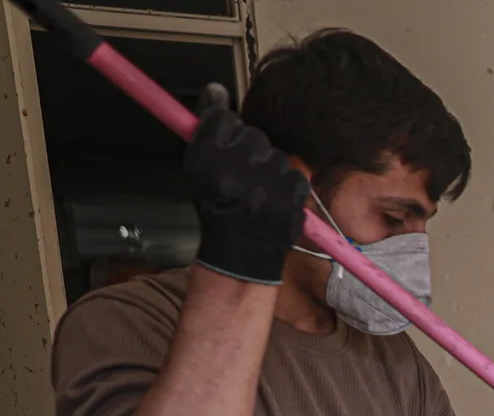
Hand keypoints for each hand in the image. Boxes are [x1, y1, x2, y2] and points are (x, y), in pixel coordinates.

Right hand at [186, 85, 310, 284]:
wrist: (242, 250)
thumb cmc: (218, 207)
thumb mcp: (199, 167)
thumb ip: (207, 126)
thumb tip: (218, 88)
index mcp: (208, 160)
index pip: (225, 118)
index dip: (226, 130)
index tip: (225, 144)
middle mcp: (239, 168)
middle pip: (254, 135)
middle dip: (250, 151)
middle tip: (242, 175)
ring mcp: (270, 183)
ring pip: (276, 156)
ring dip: (269, 169)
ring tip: (258, 192)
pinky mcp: (294, 196)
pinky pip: (294, 175)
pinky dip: (286, 186)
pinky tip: (273, 200)